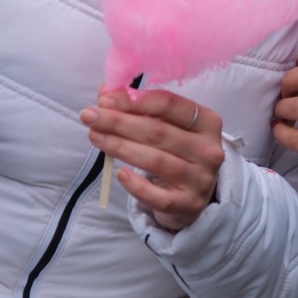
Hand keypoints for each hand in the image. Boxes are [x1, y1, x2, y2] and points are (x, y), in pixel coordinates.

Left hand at [80, 90, 222, 231]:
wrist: (194, 194)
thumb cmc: (176, 150)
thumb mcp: (167, 125)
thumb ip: (140, 107)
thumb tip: (106, 93)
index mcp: (207, 122)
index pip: (170, 104)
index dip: (135, 100)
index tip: (104, 99)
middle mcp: (208, 150)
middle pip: (158, 132)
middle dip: (119, 122)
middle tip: (89, 116)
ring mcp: (200, 179)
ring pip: (155, 161)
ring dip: (120, 147)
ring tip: (94, 137)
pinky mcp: (188, 205)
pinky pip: (157, 196)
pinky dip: (136, 185)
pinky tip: (118, 173)